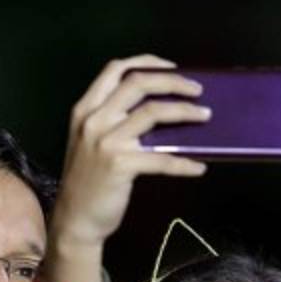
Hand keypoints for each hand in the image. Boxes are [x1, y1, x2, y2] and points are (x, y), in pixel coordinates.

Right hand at [52, 55, 209, 250]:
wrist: (75, 220)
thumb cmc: (87, 182)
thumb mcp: (89, 142)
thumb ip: (111, 121)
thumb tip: (157, 108)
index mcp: (85, 109)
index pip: (115, 69)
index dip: (147, 62)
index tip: (172, 67)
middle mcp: (93, 120)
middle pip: (139, 83)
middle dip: (173, 82)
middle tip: (197, 90)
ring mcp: (106, 141)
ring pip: (154, 112)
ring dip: (186, 112)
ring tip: (205, 116)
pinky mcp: (120, 165)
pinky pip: (162, 159)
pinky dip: (184, 163)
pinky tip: (198, 168)